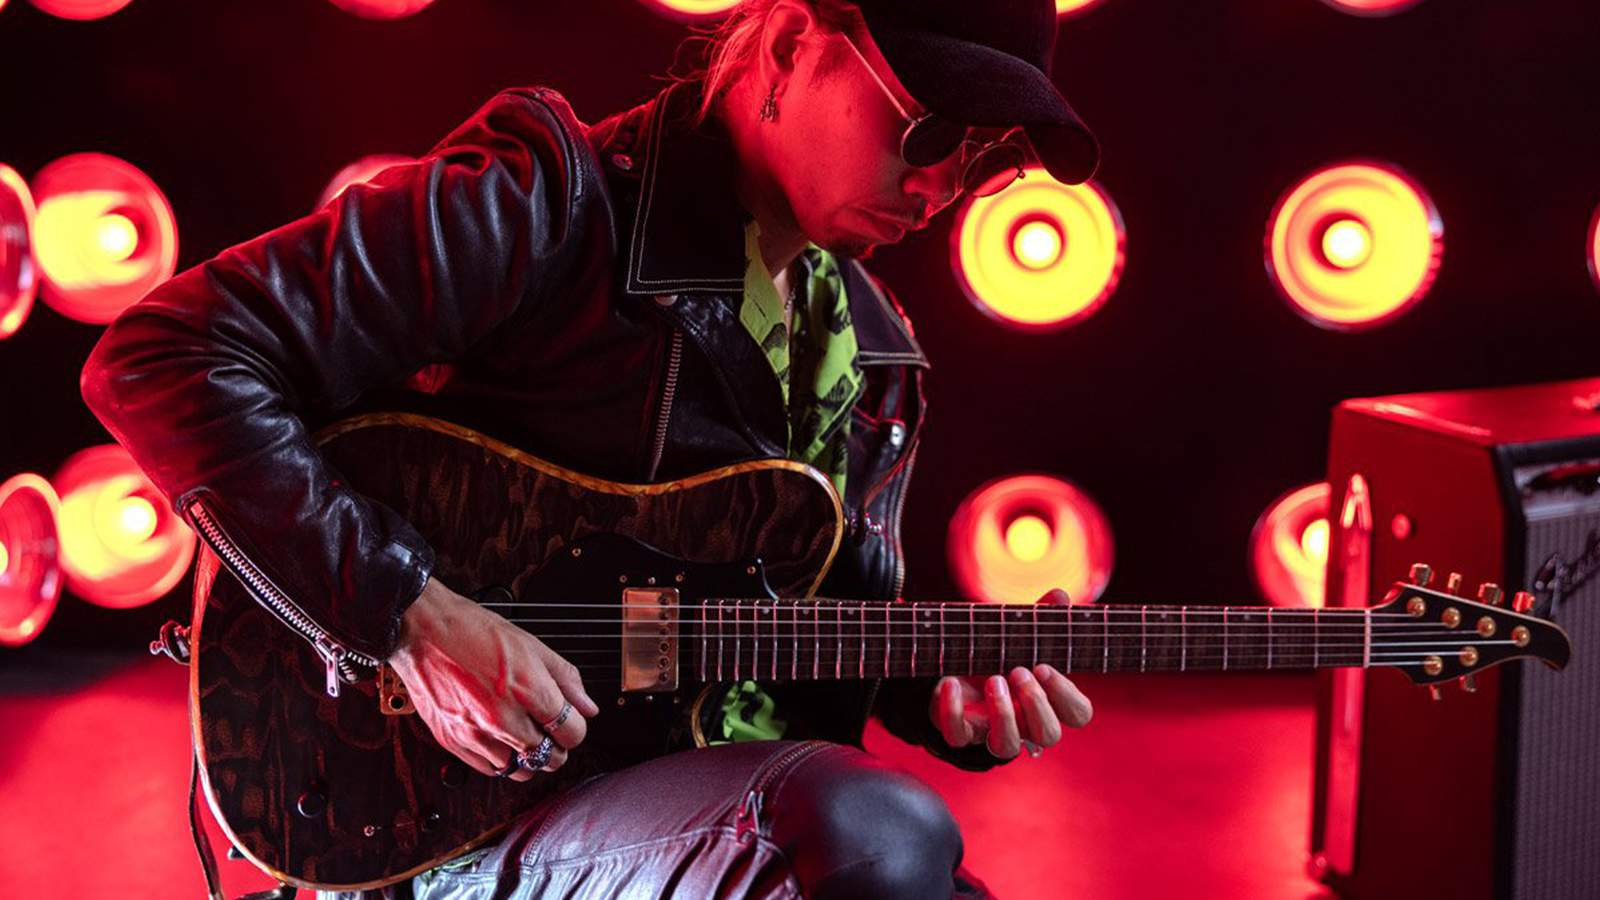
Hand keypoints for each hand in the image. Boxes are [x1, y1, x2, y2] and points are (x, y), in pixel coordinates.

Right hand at [387, 576, 599, 781]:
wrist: (425, 630)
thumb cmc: (475, 631)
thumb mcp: (532, 646)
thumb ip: (565, 679)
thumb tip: (588, 707)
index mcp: (528, 690)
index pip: (572, 734)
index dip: (576, 729)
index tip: (570, 723)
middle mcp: (502, 718)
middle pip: (549, 758)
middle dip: (556, 746)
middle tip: (549, 730)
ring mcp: (475, 733)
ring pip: (520, 770)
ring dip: (528, 757)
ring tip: (523, 733)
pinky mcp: (453, 741)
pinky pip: (489, 770)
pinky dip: (501, 760)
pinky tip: (500, 738)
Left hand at [928, 588, 1093, 758]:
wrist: (952, 665)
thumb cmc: (997, 652)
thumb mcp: (1018, 633)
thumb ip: (1040, 618)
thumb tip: (1060, 596)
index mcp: (1048, 700)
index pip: (1078, 713)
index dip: (1066, 694)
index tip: (1044, 666)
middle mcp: (1025, 723)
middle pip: (1048, 734)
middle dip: (1036, 704)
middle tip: (1018, 671)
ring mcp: (992, 731)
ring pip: (1007, 746)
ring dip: (1003, 714)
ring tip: (993, 680)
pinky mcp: (959, 731)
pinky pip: (957, 735)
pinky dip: (953, 710)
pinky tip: (951, 682)